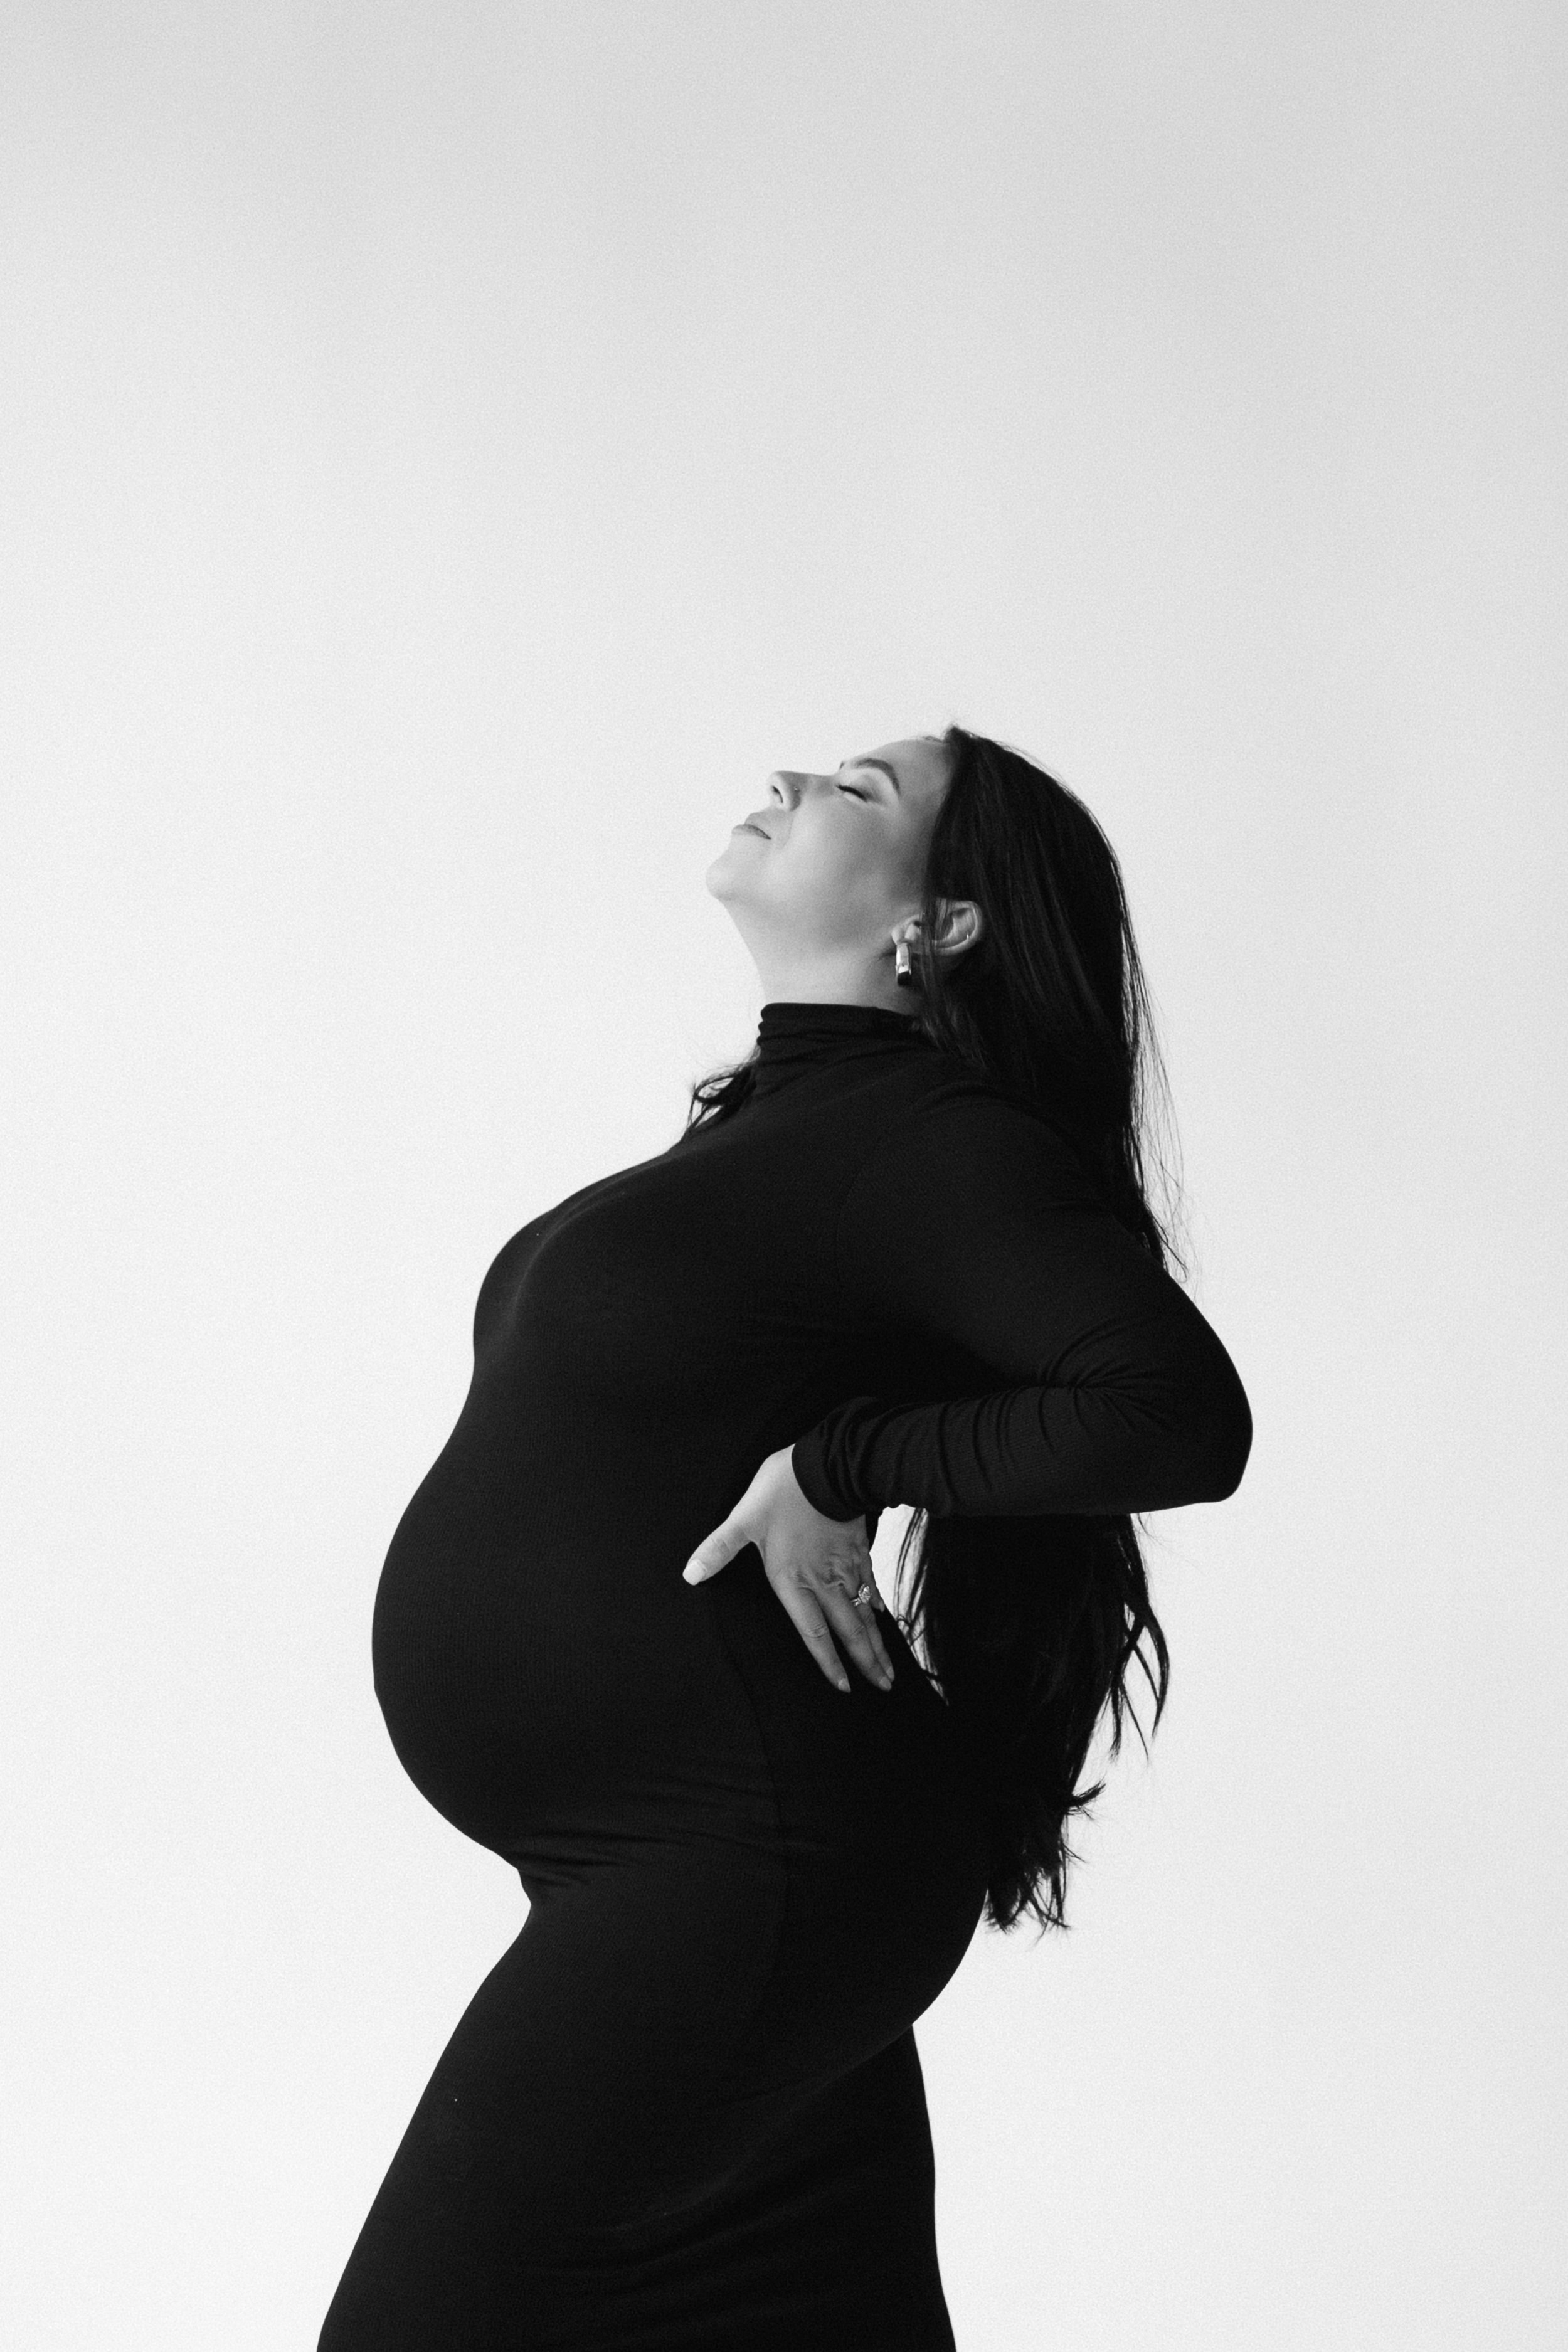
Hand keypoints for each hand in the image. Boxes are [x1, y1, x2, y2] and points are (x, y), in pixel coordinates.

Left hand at [682, 1446, 895, 1694]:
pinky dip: (878, 1604)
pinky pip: (872, 1584)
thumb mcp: (744, 1519)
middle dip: (866, 1661)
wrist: (826, 1463)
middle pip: (848, 1630)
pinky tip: (882, 1616)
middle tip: (884, 1686)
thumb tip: (691, 1573)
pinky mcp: (858, 1547)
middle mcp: (824, 1580)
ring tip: (888, 1667)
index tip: (843, 1685)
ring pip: (865, 1613)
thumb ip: (719, 1548)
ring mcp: (845, 1565)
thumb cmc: (783, 1492)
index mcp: (793, 1580)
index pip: (814, 1632)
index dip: (828, 1661)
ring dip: (877, 1641)